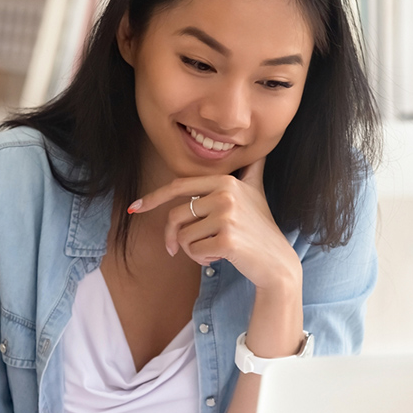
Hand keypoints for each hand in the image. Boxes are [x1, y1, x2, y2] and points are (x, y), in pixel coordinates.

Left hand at [129, 158, 300, 292]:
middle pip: (176, 215)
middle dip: (172, 236)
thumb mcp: (256, 193)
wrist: (277, 262)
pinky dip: (201, 259)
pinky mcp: (227, 240)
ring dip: (191, 250)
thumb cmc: (261, 228)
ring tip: (213, 250)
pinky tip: (220, 257)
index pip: (179, 186)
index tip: (135, 207)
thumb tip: (258, 151)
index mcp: (225, 181)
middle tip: (176, 249)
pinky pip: (193, 251)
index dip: (153, 197)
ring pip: (183, 236)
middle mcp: (226, 194)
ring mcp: (227, 217)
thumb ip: (251, 170)